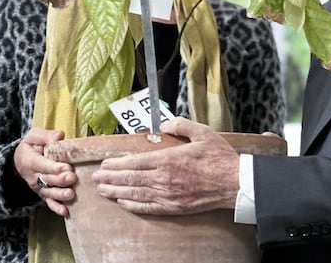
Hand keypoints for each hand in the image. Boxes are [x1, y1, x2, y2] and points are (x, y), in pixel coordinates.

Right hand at [13, 128, 76, 216]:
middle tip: (72, 178)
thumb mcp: (34, 137)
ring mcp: (38, 187)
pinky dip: (56, 207)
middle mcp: (34, 176)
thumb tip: (60, 136)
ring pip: (49, 193)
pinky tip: (65, 212)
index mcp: (31, 161)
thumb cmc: (30, 147)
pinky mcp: (43, 193)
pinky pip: (49, 202)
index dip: (55, 167)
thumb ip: (46, 136)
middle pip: (48, 180)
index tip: (67, 167)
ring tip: (70, 195)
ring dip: (60, 194)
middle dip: (60, 180)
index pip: (43, 165)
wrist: (18, 162)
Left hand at [93, 117, 239, 215]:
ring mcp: (167, 195)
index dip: (116, 164)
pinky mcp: (173, 207)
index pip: (134, 162)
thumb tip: (167, 122)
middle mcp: (163, 178)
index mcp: (168, 159)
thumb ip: (182, 125)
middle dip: (109, 178)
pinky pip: (147, 207)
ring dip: (115, 192)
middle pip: (129, 178)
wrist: (234, 183)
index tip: (104, 163)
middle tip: (95, 178)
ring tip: (102, 190)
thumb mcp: (203, 133)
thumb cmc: (220, 158)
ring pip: (134, 193)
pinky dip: (132, 205)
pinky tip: (123, 202)